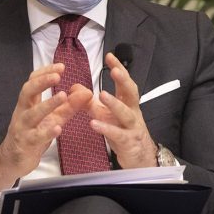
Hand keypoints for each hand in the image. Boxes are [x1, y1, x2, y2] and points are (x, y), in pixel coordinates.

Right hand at [0, 63, 91, 191]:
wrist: (13, 160)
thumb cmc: (33, 134)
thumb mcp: (53, 118)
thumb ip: (69, 105)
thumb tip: (87, 91)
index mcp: (28, 103)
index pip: (32, 81)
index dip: (45, 72)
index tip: (61, 66)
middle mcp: (23, 112)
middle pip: (27, 92)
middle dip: (42, 82)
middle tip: (57, 76)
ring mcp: (23, 128)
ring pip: (32, 114)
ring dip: (47, 104)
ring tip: (62, 96)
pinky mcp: (26, 144)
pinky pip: (36, 137)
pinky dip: (46, 132)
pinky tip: (58, 128)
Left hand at [67, 52, 157, 168]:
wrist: (140, 158)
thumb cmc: (123, 132)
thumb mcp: (106, 115)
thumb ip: (90, 102)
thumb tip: (74, 88)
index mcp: (128, 103)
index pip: (124, 82)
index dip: (119, 69)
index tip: (109, 55)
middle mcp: (133, 112)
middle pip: (131, 93)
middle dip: (123, 81)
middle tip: (114, 70)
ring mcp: (132, 127)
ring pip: (125, 114)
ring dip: (114, 103)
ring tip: (101, 95)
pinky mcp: (128, 143)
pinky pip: (117, 134)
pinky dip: (106, 128)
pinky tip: (93, 123)